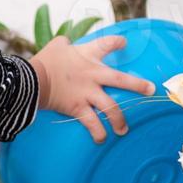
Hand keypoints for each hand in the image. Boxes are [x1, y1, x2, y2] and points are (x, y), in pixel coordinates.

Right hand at [29, 35, 156, 142]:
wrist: (32, 79)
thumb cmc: (45, 60)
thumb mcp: (57, 45)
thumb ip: (65, 42)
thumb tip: (66, 42)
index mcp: (88, 55)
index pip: (107, 44)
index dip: (117, 43)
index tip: (124, 43)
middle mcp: (93, 74)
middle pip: (121, 79)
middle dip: (138, 85)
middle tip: (150, 90)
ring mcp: (88, 93)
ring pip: (111, 108)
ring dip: (119, 119)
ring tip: (124, 129)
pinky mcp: (78, 108)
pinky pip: (92, 123)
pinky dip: (97, 133)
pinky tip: (101, 140)